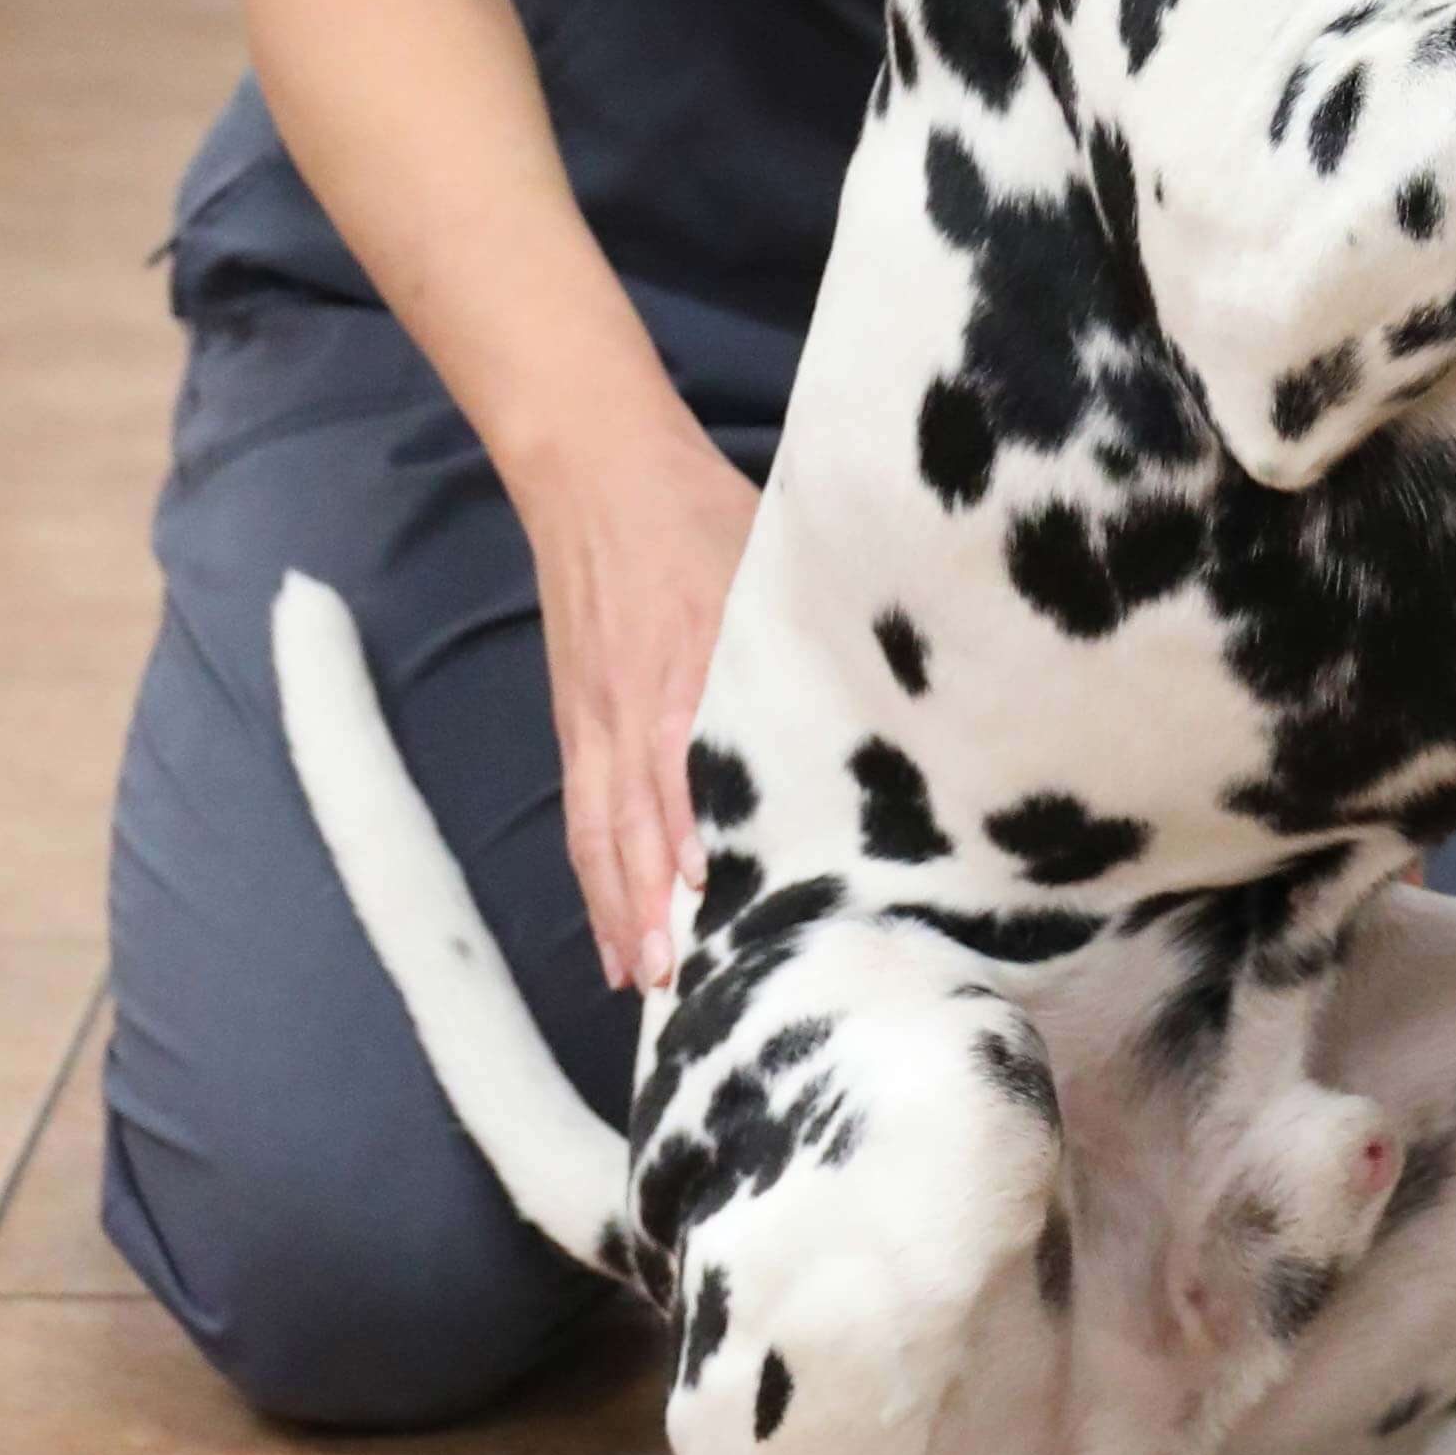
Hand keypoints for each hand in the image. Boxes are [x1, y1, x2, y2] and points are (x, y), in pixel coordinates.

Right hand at [516, 402, 762, 993]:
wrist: (594, 475)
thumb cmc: (695, 514)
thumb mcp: (758, 559)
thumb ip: (799, 630)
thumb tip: (878, 681)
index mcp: (681, 663)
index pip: (678, 760)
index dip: (688, 827)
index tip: (711, 891)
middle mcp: (629, 707)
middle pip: (630, 819)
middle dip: (648, 902)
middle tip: (678, 978)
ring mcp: (595, 722)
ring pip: (599, 832)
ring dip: (617, 907)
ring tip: (645, 979)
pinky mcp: (577, 726)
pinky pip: (582, 815)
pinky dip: (594, 878)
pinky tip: (614, 931)